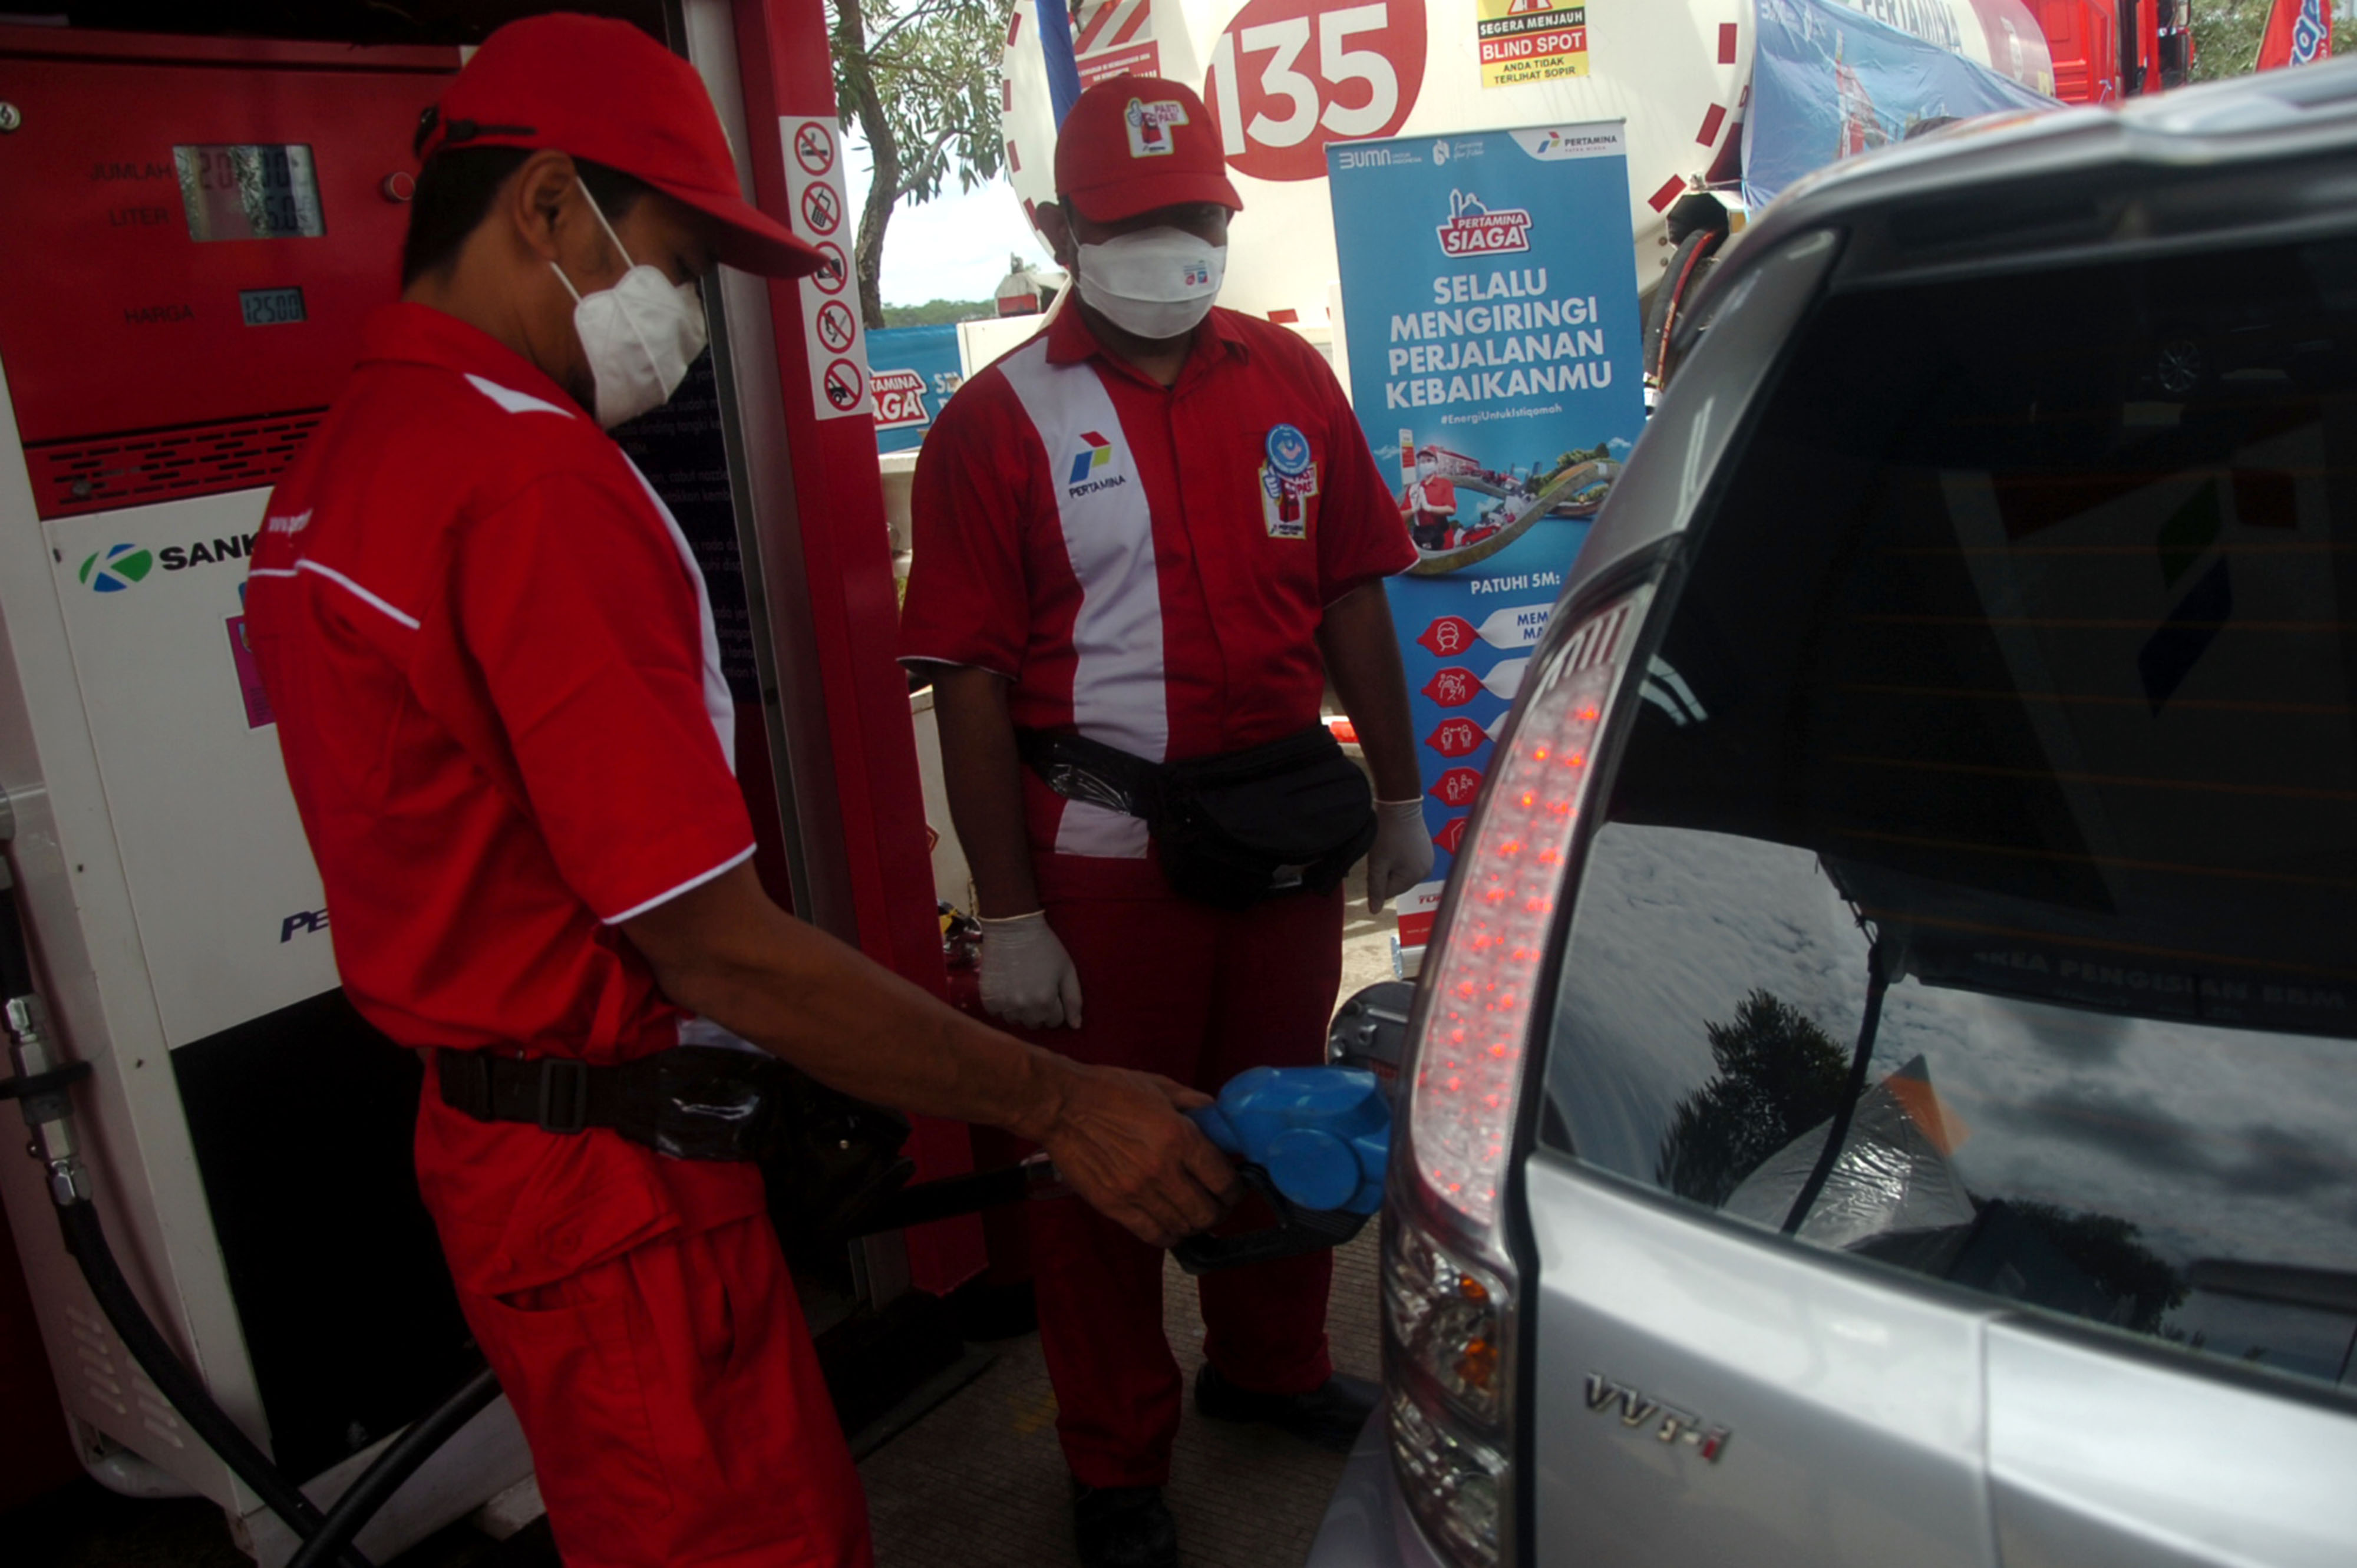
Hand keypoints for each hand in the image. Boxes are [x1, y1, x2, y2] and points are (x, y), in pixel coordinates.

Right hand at [978, 910, 1082, 1027]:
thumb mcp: (1067, 969)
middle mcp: (1023, 1008)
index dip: (1056, 1006)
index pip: (1055, 1021)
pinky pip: (997, 1013)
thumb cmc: (1044, 946)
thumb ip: (1074, 999)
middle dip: (1039, 1010)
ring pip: (1015, 1020)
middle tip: (1035, 988)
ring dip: (1020, 1010)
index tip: (1051, 990)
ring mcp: (1003, 1004)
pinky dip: (1002, 1004)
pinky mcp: (987, 998)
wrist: (1012, 928)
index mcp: (1045, 1002)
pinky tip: (1006, 987)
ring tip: (1020, 988)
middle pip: (1035, 1023)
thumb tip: (1076, 1026)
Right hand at [1034, 1063, 1236, 1246]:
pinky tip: (1170, 1224)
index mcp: (1180, 1138)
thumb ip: (1195, 1105)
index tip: (1233, 1186)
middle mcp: (1163, 1170)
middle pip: (1208, 1212)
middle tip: (1216, 1201)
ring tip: (1192, 1212)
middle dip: (1219, 1210)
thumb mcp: (1161, 1087)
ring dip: (1194, 1224)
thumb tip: (1221, 1120)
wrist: (1061, 1105)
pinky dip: (1168, 1235)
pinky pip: (1153, 1235)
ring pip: (1183, 1228)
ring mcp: (1137, 1192)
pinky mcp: (1114, 1206)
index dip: (1236, 1188)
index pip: (1224, 1181)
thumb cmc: (1110, 1090)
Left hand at [1364, 798, 1434, 913]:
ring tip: (1389, 845)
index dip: (1377, 878)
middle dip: (1386, 871)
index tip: (1375, 861)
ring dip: (1392, 863)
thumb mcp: (1377, 863)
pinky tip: (1396, 842)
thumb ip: (1376, 888)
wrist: (1400, 804)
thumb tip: (1374, 912)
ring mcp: (1428, 859)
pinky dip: (1399, 855)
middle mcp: (1426, 870)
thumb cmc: (1387, 833)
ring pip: (1402, 871)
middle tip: (1381, 851)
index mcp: (1415, 876)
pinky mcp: (1426, 849)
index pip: (1389, 891)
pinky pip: (1409, 861)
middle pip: (1397, 882)